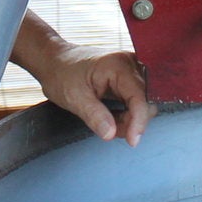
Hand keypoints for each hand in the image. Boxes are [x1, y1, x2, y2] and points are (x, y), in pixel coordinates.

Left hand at [30, 44, 152, 146]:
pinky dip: (127, 113)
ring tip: (107, 123)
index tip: (133, 141)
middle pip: (146, 100)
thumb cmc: (61, 73)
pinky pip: (137, 99)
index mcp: (118, 65)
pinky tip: (112, 118)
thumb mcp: (74, 97)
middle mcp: (130, 63)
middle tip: (111, 131)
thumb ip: (95, 116)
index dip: (139, 121)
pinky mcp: (129, 77)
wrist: (55, 61)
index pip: (140, 97)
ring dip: (130, 118)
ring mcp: (131, 69)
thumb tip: (111, 134)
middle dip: (133, 121)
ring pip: (144, 101)